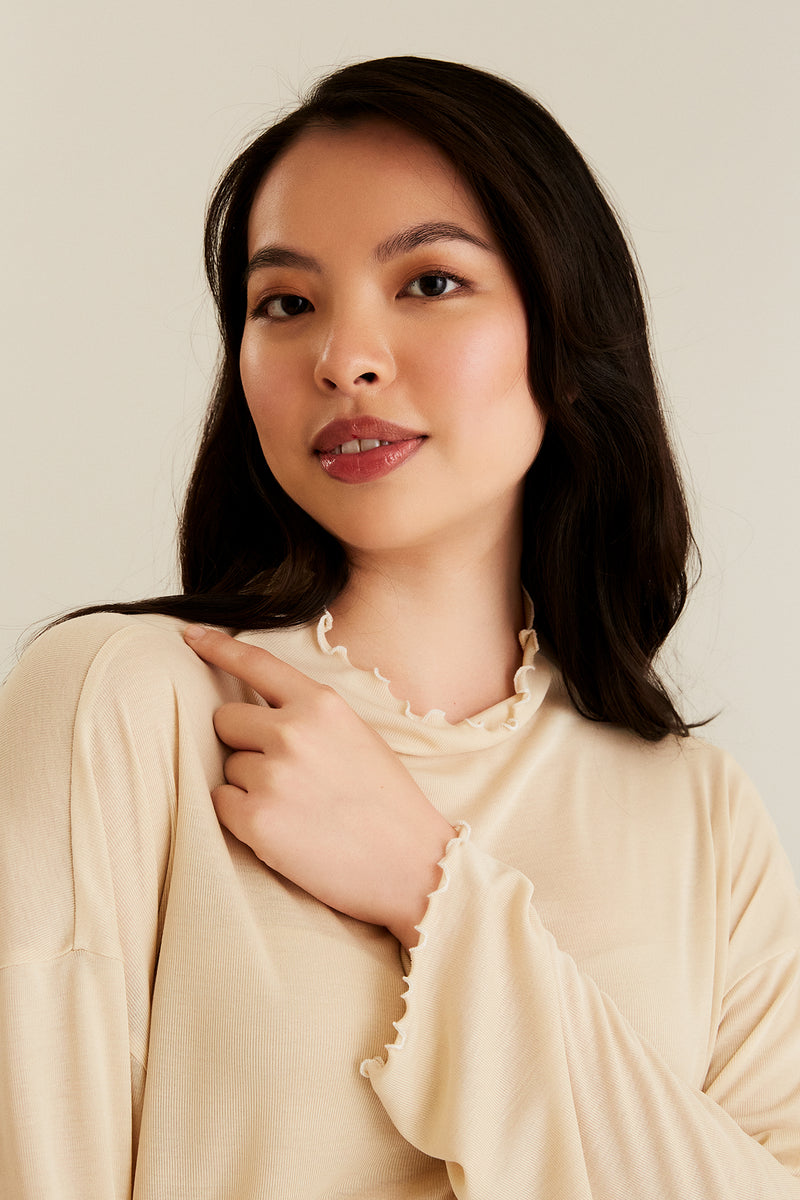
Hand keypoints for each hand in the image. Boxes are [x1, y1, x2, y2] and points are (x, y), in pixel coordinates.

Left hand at [183, 625, 454, 947]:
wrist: (413, 865)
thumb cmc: (387, 803)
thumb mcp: (356, 736)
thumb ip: (308, 717)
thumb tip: (257, 712)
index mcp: (321, 705)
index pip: (256, 664)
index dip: (217, 648)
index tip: (189, 635)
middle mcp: (293, 732)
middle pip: (226, 720)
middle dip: (244, 742)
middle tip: (286, 773)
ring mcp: (272, 775)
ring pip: (228, 766)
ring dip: (249, 785)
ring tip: (298, 807)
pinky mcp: (256, 820)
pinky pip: (221, 803)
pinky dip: (242, 817)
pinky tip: (283, 829)